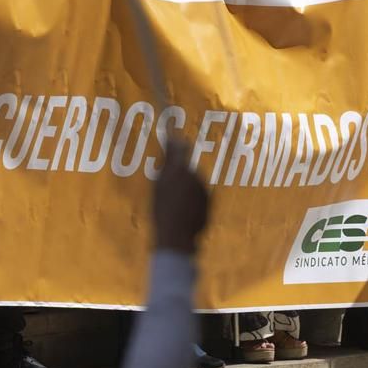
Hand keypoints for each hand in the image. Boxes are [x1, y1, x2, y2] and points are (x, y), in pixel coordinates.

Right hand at [153, 136, 208, 253]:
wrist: (178, 235)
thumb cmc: (162, 211)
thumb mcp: (158, 187)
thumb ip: (165, 167)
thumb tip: (170, 153)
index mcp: (178, 169)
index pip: (178, 148)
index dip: (175, 140)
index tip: (173, 132)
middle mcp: (194, 175)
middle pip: (186, 166)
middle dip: (179, 171)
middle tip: (167, 185)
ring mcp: (203, 188)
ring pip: (193, 181)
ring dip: (185, 187)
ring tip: (174, 203)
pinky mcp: (209, 200)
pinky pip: (199, 194)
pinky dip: (192, 198)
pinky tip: (183, 210)